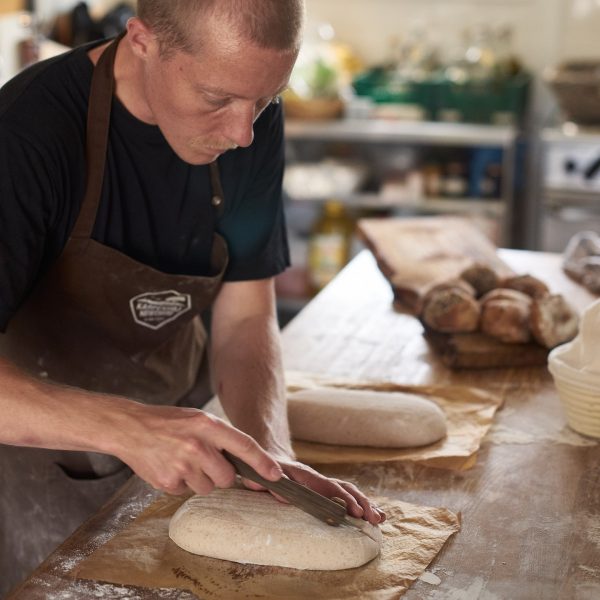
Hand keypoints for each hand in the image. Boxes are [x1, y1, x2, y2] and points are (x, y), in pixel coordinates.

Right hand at [115, 403, 282, 495]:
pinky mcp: (168, 483)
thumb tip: (245, 461)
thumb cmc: (168, 422)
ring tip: (183, 460)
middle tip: (204, 460)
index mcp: (207, 426)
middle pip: (227, 477)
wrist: (130, 428)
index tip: (276, 476)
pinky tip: (170, 466)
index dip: (263, 463)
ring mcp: (182, 467)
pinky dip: (182, 483)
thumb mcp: (198, 419)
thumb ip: (221, 437)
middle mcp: (197, 446)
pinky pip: (186, 492)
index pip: (244, 446)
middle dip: (221, 474)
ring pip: (208, 487)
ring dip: (200, 479)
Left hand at [243, 457, 385, 525]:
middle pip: (343, 488)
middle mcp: (317, 478)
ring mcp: (322, 484)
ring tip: (379, 519)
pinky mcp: (324, 491)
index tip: (354, 511)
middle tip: (372, 518)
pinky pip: (345, 496)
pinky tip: (375, 516)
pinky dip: (361, 505)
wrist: (266, 462)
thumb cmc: (263, 473)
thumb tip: (280, 494)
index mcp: (303, 475)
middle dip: (360, 502)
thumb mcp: (260, 475)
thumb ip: (268, 484)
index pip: (327, 486)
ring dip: (365, 504)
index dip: (341, 498)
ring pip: (348, 491)